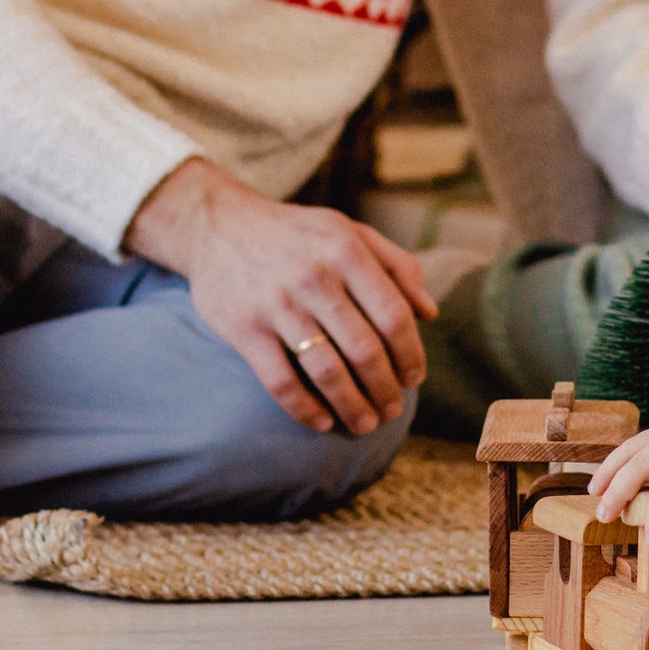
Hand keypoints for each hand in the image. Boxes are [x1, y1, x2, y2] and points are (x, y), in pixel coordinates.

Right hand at [125, 158, 437, 435]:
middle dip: (385, 389)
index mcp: (347, 250)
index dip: (410, 354)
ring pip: (326, 371)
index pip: (393, 315)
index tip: (415, 378)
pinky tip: (322, 421)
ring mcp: (277, 304)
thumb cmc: (298, 235)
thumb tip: (430, 313)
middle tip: (392, 409)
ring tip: (365, 424)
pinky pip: (281, 382)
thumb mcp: (350, 232)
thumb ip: (397, 266)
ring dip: (352, 406)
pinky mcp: (244, 328)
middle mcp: (314, 276)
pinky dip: (305, 409)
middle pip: (364, 350)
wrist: (219, 226)